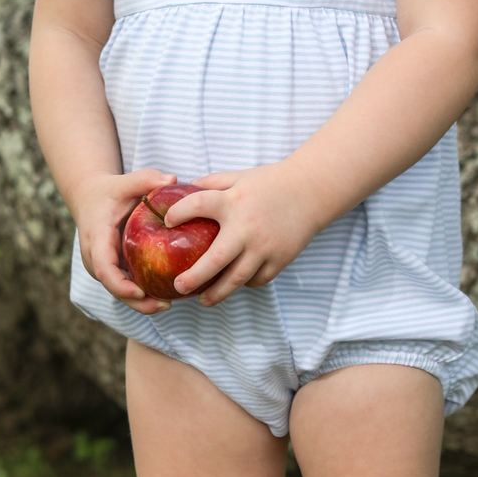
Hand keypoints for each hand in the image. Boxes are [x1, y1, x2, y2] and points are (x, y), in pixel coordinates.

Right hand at [73, 167, 177, 314]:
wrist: (90, 198)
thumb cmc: (110, 191)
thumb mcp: (126, 182)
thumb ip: (147, 178)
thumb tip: (172, 179)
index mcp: (96, 237)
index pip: (104, 267)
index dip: (120, 284)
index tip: (141, 291)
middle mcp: (94, 257)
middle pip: (112, 287)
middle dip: (136, 301)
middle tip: (164, 305)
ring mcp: (100, 265)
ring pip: (117, 291)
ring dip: (139, 303)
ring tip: (167, 305)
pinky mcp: (110, 269)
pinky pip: (123, 285)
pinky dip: (140, 294)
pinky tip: (164, 296)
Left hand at [162, 160, 324, 306]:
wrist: (311, 190)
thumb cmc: (271, 182)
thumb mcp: (239, 176)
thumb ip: (213, 182)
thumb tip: (187, 186)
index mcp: (233, 201)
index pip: (198, 205)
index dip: (179, 213)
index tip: (166, 222)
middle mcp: (246, 227)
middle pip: (216, 260)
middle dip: (195, 277)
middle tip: (178, 287)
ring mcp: (264, 246)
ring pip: (237, 279)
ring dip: (217, 293)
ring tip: (203, 300)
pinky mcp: (279, 259)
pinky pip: (257, 280)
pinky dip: (244, 284)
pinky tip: (234, 284)